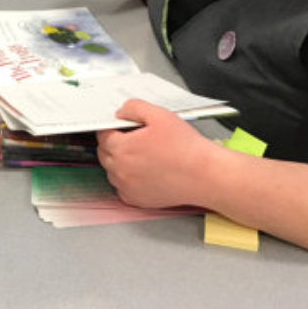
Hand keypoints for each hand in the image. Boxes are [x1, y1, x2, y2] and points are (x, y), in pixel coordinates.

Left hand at [96, 99, 218, 208]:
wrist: (204, 174)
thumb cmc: (185, 147)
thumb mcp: (159, 114)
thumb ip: (133, 108)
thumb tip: (120, 112)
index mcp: (122, 148)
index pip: (103, 135)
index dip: (111, 128)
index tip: (122, 126)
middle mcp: (121, 171)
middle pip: (105, 153)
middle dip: (113, 143)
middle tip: (133, 138)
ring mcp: (128, 188)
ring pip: (112, 171)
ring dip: (119, 161)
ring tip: (141, 154)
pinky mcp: (137, 200)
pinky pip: (122, 188)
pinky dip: (127, 179)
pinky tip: (143, 171)